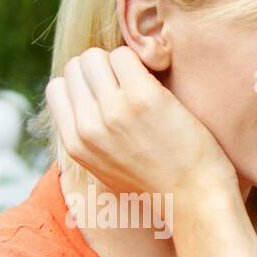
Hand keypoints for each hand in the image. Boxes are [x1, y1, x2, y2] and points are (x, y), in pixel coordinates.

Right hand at [45, 46, 237, 202]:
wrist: (198, 201)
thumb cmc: (164, 185)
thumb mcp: (110, 170)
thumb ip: (91, 140)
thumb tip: (83, 110)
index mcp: (76, 145)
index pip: (59, 87)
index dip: (86, 85)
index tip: (112, 95)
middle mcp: (88, 127)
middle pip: (77, 66)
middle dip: (104, 70)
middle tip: (133, 88)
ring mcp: (113, 111)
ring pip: (97, 56)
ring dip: (122, 63)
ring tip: (146, 86)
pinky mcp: (143, 98)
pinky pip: (126, 55)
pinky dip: (143, 61)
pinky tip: (161, 80)